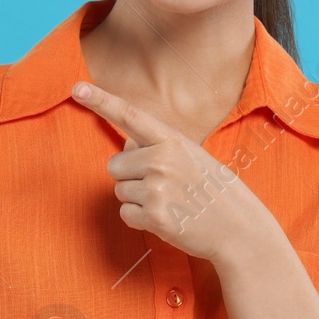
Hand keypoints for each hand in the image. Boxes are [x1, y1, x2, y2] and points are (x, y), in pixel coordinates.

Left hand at [70, 80, 275, 265]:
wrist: (241, 229)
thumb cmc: (213, 191)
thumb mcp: (192, 157)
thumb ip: (158, 147)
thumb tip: (125, 147)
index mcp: (172, 141)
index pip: (130, 116)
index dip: (101, 101)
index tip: (77, 88)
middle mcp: (162, 160)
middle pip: (114, 166)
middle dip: (130, 178)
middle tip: (164, 187)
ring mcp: (157, 188)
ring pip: (120, 191)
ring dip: (138, 200)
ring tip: (170, 203)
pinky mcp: (155, 216)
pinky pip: (125, 214)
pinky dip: (140, 220)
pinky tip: (167, 219)